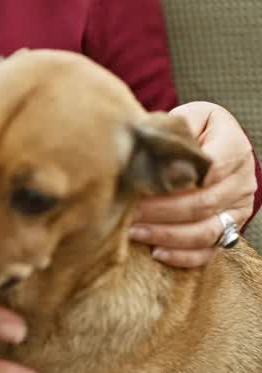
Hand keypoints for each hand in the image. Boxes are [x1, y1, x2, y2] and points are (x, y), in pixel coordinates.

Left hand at [130, 102, 256, 267]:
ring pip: (207, 231)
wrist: (213, 146)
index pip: (209, 168)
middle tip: (129, 212)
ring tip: (135, 231)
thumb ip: (173, 127)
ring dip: (168, 235)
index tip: (140, 185)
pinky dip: (183, 256)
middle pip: (204, 203)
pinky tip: (156, 252)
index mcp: (234, 147)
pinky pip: (210, 251)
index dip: (174, 180)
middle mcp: (243, 180)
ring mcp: (239, 208)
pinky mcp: (231, 229)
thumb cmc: (193, 130)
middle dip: (162, 211)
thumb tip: (146, 142)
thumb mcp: (188, 116)